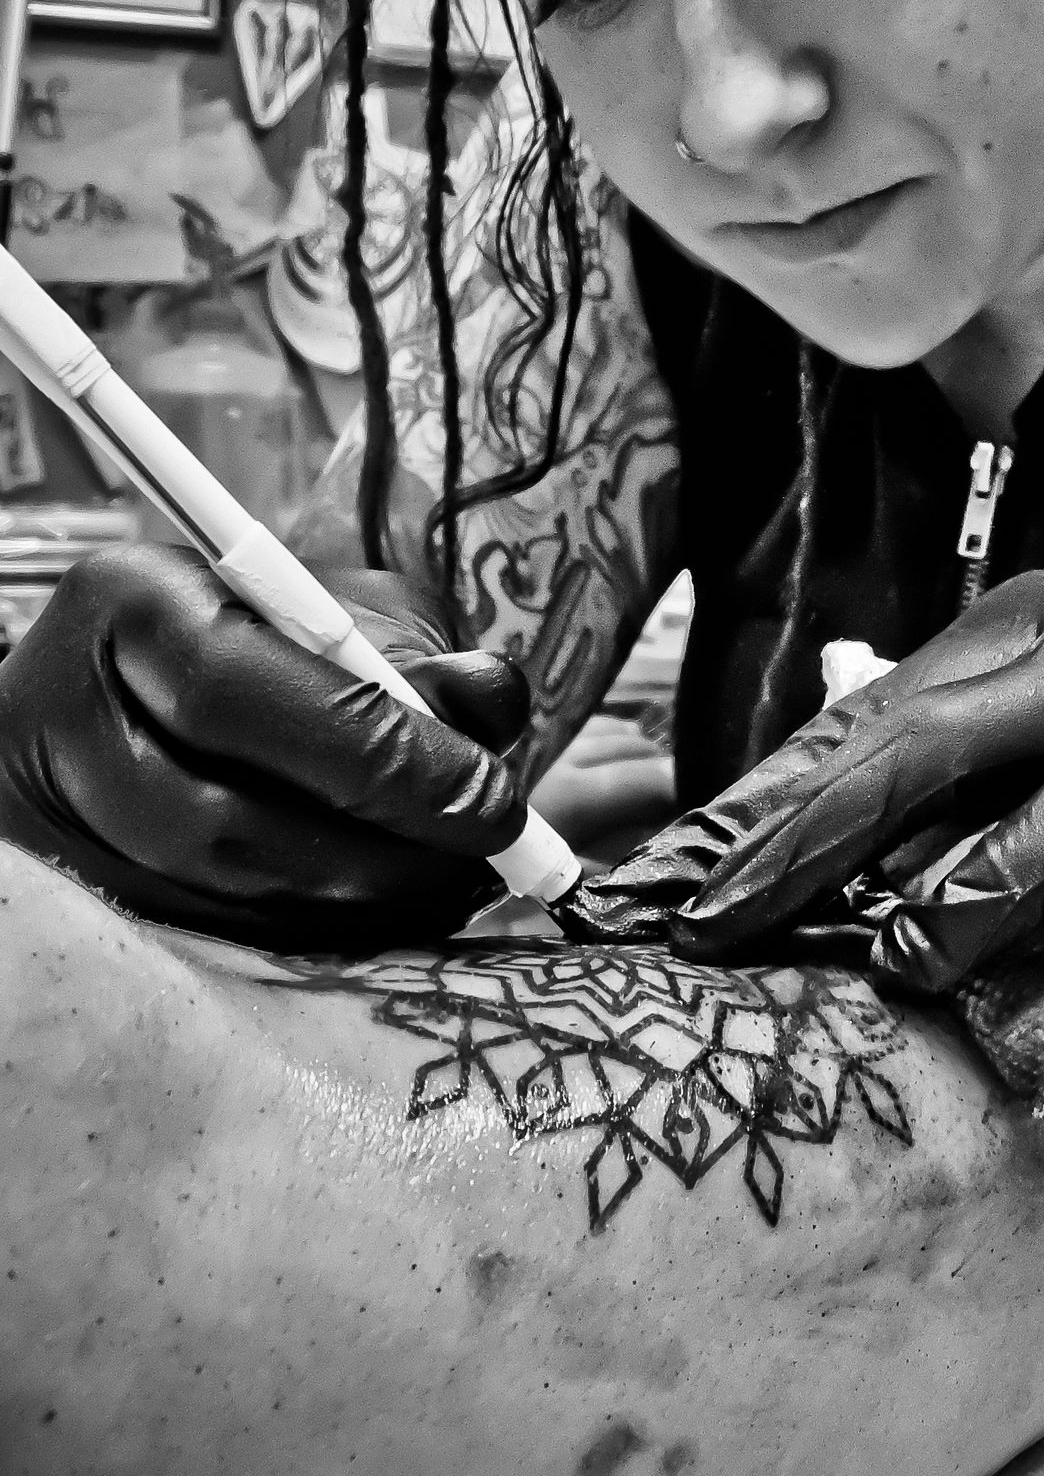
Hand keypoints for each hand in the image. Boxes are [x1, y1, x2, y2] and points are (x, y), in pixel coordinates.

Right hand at [0, 546, 530, 950]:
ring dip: (357, 906)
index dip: (377, 757)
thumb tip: (496, 705)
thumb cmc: (273, 635)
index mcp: (134, 602)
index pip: (239, 690)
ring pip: (214, 895)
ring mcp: (55, 815)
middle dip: (379, 851)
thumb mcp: (350, 612)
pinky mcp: (77, 891)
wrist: (148, 684)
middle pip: (218, 817)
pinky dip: (314, 932)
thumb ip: (423, 657)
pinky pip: (208, 935)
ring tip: (451, 885)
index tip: (493, 801)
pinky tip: (384, 908)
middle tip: (485, 859)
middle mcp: (63, 708)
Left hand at [578, 572, 1043, 1065]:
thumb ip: (985, 804)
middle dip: (748, 828)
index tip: (652, 881)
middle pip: (874, 732)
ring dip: (817, 858)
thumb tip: (841, 871)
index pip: (864, 718)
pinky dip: (972, 900)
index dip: (751, 802)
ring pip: (935, 764)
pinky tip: (910, 958)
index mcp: (1032, 628)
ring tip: (720, 933)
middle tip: (642, 911)